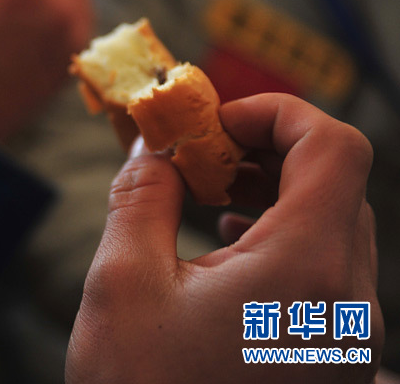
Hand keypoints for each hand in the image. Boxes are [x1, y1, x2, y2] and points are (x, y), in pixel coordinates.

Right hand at [67, 93, 381, 383]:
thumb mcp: (122, 283)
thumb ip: (142, 196)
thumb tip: (154, 144)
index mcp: (305, 271)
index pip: (335, 146)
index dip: (275, 112)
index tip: (213, 123)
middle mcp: (348, 302)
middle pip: (333, 180)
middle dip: (263, 149)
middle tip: (197, 154)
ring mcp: (347, 336)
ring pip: (332, 223)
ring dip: (270, 191)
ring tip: (203, 195)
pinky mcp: (331, 357)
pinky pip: (326, 267)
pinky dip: (279, 233)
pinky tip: (223, 243)